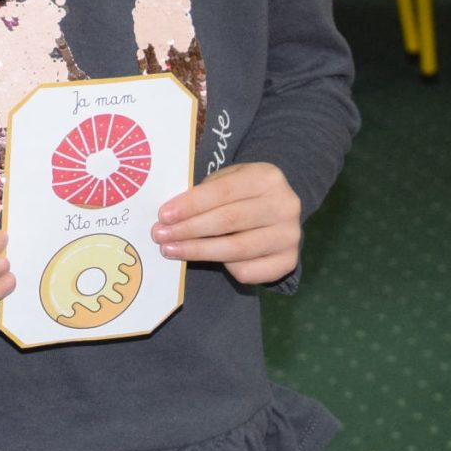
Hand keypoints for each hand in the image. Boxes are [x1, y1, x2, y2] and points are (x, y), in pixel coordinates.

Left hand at [153, 162, 301, 285]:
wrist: (279, 207)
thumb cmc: (243, 192)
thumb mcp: (229, 179)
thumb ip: (205, 193)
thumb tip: (169, 217)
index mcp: (267, 178)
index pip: (223, 191)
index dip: (191, 205)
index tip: (164, 215)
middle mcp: (285, 206)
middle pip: (229, 221)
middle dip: (189, 230)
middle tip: (161, 236)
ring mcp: (290, 236)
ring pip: (236, 249)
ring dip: (198, 251)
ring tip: (171, 250)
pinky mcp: (288, 261)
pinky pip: (248, 271)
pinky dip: (225, 268)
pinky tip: (209, 261)